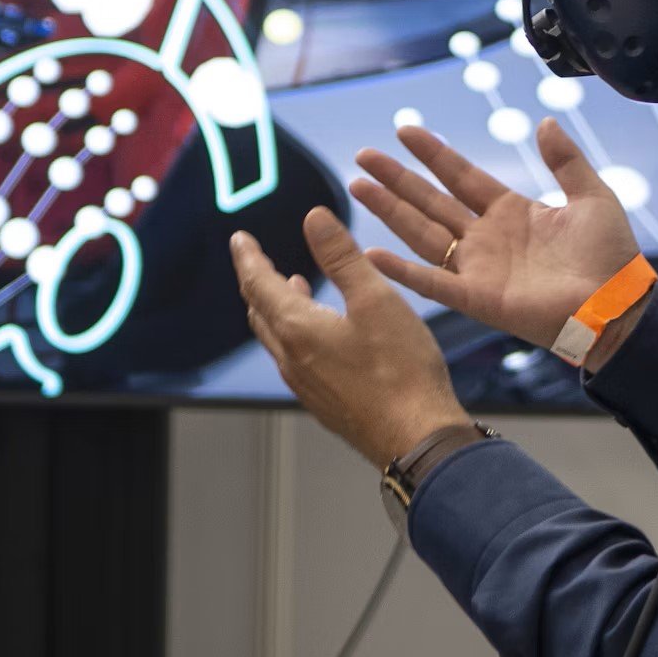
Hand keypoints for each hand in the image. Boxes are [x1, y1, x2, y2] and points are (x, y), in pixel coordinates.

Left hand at [231, 209, 470, 466]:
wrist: (417, 438)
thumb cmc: (401, 371)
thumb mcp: (375, 299)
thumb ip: (342, 256)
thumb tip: (314, 218)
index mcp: (297, 329)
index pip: (258, 283)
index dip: (248, 257)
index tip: (240, 239)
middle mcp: (291, 359)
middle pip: (260, 312)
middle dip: (257, 281)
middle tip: (257, 260)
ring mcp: (305, 385)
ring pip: (276, 338)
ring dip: (275, 308)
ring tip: (290, 286)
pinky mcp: (323, 402)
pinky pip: (293, 360)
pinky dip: (293, 333)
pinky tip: (319, 332)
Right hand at [350, 118, 639, 349]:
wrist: (616, 304)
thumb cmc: (610, 255)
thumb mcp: (592, 195)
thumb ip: (565, 160)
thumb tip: (545, 122)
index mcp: (511, 212)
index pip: (461, 176)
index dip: (433, 153)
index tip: (404, 130)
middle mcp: (486, 238)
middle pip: (430, 201)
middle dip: (396, 179)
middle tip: (363, 156)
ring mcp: (477, 268)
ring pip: (421, 233)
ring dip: (389, 211)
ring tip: (357, 187)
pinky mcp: (476, 298)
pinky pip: (431, 282)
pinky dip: (401, 271)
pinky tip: (371, 254)